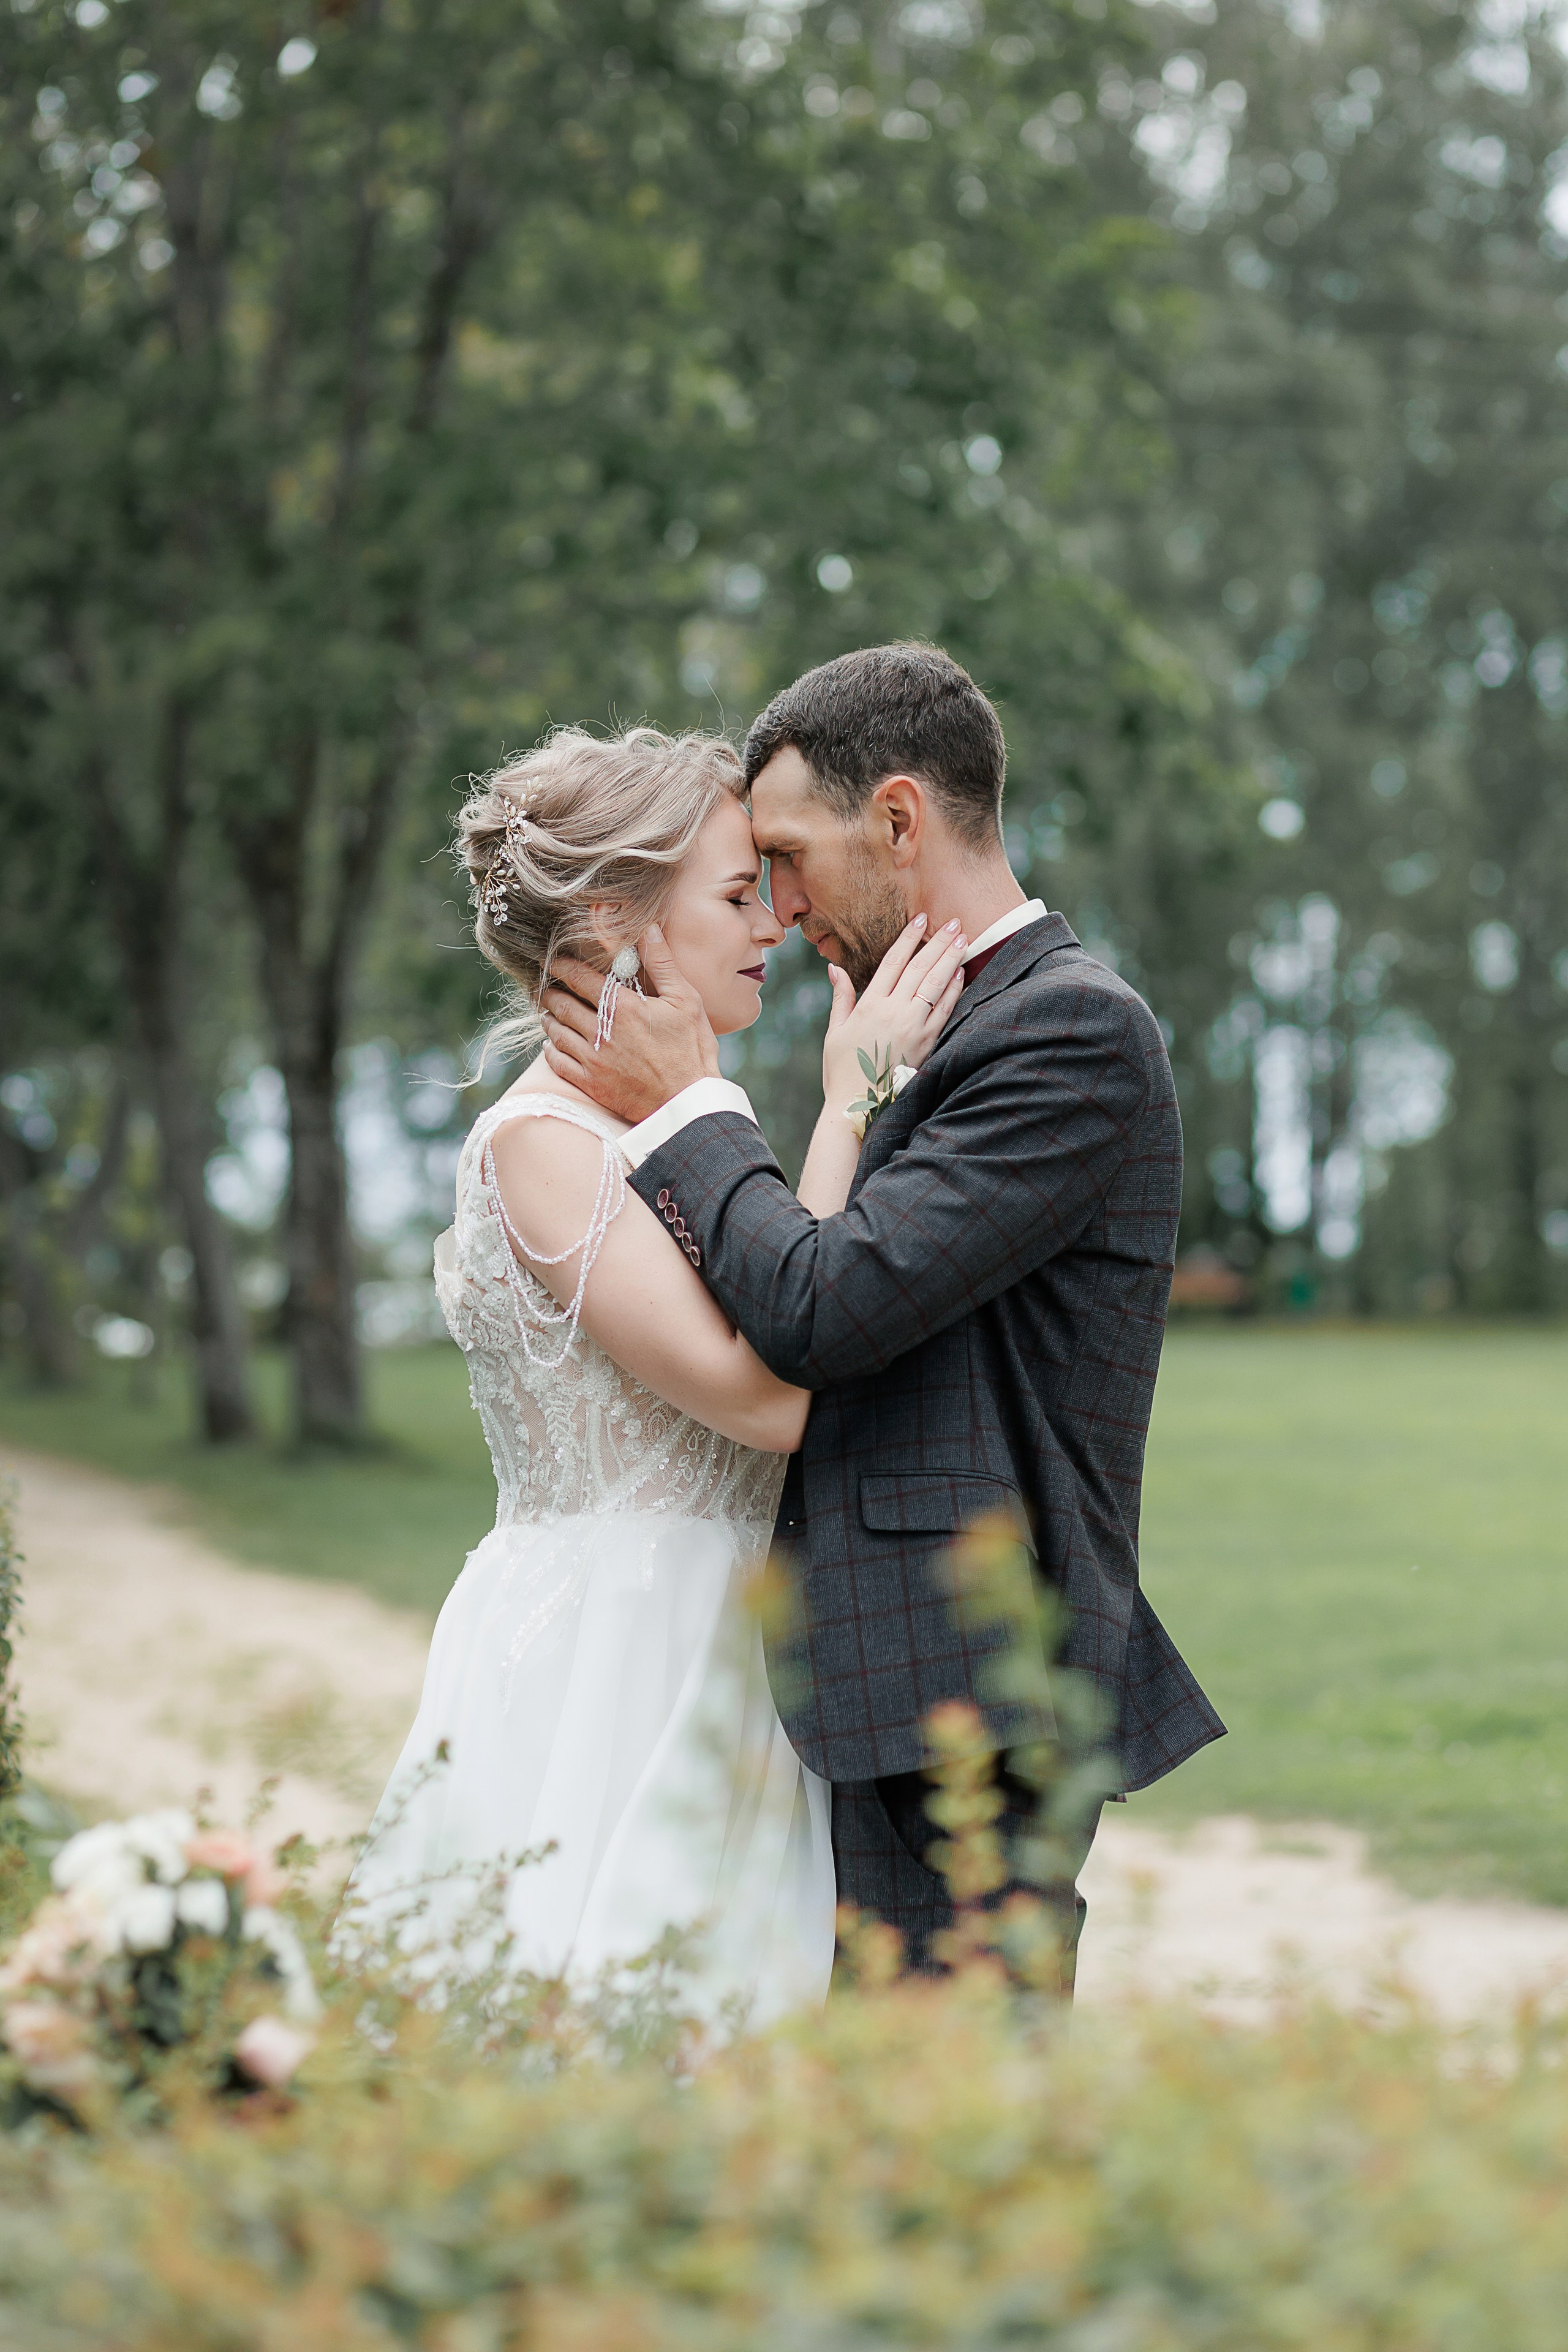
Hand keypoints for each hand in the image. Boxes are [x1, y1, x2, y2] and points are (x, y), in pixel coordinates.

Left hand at [539, 924, 718, 1120]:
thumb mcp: (686, 1001)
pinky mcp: (591, 1084)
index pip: (580, 978)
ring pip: (556, 1032)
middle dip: (550, 991)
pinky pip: (557, 1063)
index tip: (554, 960)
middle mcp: (602, 1032)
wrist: (689, 1102)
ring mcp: (593, 1060)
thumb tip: (648, 929)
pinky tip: (551, 1044)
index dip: (562, 966)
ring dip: (548, 1018)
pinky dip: (550, 1050)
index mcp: (623, 1008)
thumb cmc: (692, 1050)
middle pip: (561, 1004)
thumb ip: (662, 963)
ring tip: (546, 1010)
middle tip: (545, 985)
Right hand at [821, 915, 966, 1116]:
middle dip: (938, 942)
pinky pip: (944, 1011)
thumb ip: (842, 997)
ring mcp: (912, 1028)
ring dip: (951, 959)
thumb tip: (834, 968)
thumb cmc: (842, 1071)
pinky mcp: (927, 1044)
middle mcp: (893, 1012)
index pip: (893, 962)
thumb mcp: (835, 1032)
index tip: (920, 918)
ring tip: (962, 939)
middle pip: (919, 968)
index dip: (908, 938)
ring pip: (935, 985)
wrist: (857, 1108)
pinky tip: (961, 972)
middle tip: (953, 922)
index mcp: (869, 1005)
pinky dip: (954, 990)